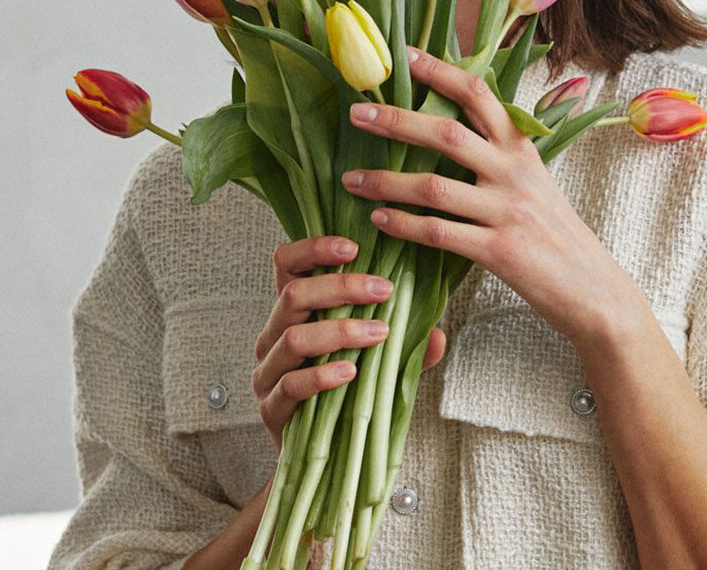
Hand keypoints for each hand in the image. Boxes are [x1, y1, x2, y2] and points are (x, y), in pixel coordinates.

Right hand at [252, 235, 447, 449]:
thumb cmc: (343, 399)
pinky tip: (351, 372)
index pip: (286, 265)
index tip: (353, 247)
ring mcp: (267, 373)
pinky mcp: (270, 408)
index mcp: (291, 315)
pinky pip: (291, 385)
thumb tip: (439, 334)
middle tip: (384, 290)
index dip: (312, 248)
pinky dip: (322, 375)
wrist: (318, 458)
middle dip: (341, 287)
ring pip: (293, 337)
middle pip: (293, 295)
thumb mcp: (376, 364)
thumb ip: (403, 348)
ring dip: (340, 331)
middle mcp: (272, 337)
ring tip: (378, 333)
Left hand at [341, 47, 635, 341]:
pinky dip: (404, 225)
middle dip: (397, 121)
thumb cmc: (554, 235)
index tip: (406, 55)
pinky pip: (440, 232)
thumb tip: (449, 125)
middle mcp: (514, 174)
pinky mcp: (500, 251)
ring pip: (434, 188)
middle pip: (447, 136)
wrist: (594, 290)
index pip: (480, 96)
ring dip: (385, 182)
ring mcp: (507, 212)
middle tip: (357, 114)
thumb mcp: (534, 183)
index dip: (442, 72)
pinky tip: (379, 220)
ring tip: (350, 180)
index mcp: (521, 150)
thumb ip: (497, 154)